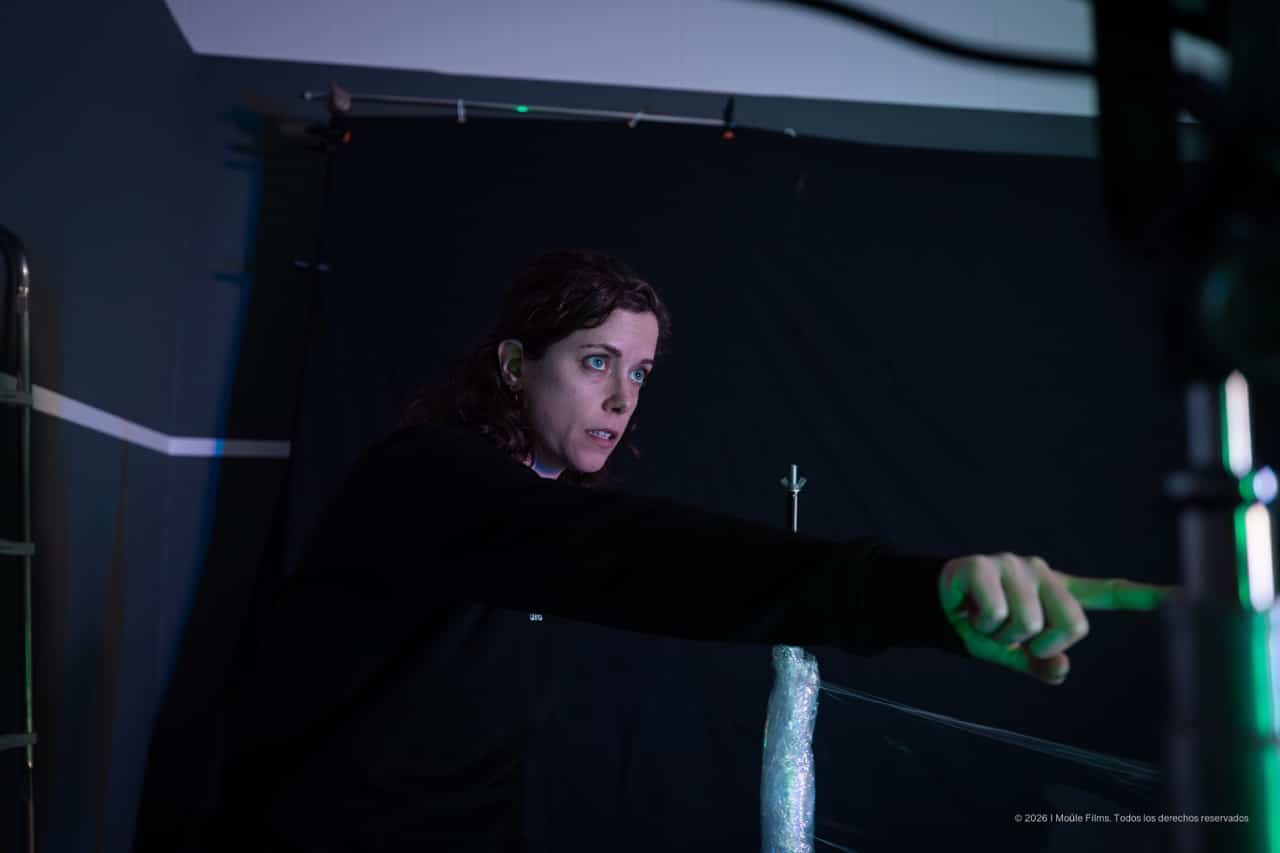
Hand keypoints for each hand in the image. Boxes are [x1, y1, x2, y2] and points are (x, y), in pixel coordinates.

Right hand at [938, 553, 1177, 685]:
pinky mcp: (982, 565)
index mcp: (1055, 591)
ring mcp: (1013, 566)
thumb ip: (1040, 663)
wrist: (930, 607)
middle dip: (1042, 645)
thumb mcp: (1013, 653)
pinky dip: (982, 625)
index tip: (1183, 595)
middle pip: (1073, 624)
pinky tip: (968, 611)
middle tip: (1014, 641)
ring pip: (1029, 623)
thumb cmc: (978, 626)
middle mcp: (1040, 572)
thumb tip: (1062, 670)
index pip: (1106, 592)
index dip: (1144, 596)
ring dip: (1001, 637)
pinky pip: (999, 612)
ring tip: (983, 622)